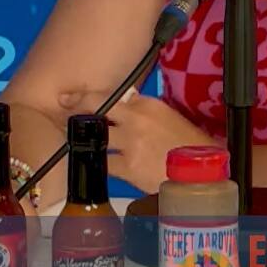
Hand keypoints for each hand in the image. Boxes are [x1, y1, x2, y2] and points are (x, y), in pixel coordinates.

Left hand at [66, 90, 220, 193]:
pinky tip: (93, 166)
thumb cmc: (190, 145)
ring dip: (85, 140)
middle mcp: (137, 118)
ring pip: (96, 136)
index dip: (92, 97)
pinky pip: (104, 164)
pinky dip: (98, 165)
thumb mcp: (170, 118)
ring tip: (77, 142)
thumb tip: (125, 107)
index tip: (75, 96)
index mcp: (149, 104)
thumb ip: (145, 111)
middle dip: (79, 108)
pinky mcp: (128, 166)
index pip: (115, 96)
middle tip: (66, 110)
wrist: (200, 171)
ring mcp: (130, 142)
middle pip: (98, 107)